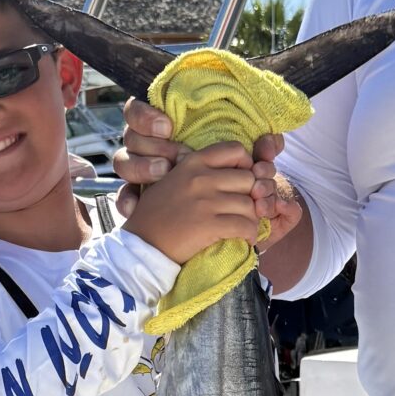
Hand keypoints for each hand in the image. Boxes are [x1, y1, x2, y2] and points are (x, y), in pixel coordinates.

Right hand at [114, 107, 302, 251]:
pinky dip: (250, 235)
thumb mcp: (171, 181)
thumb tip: (229, 170)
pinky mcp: (210, 225)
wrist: (142, 245)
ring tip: (245, 228)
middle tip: (246, 210)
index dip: (246, 165)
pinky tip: (245, 240)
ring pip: (250, 205)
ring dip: (252, 219)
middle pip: (249, 179)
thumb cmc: (155, 215)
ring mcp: (206, 202)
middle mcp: (201, 178)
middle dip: (252, 196)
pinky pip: (246, 226)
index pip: (235, 150)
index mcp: (192, 162)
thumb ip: (196, 171)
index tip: (241, 182)